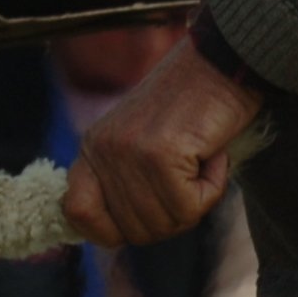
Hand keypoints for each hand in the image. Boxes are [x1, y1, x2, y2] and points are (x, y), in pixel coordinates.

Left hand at [62, 36, 261, 245]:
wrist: (220, 63)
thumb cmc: (191, 107)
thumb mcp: (143, 141)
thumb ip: (126, 180)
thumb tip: (123, 234)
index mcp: (93, 146)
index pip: (76, 212)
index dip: (110, 231)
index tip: (145, 219)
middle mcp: (103, 149)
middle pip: (135, 230)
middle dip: (173, 216)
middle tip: (192, 180)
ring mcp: (128, 152)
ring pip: (166, 222)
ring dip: (196, 201)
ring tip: (202, 160)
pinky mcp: (159, 154)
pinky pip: (190, 206)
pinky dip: (212, 188)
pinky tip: (213, 155)